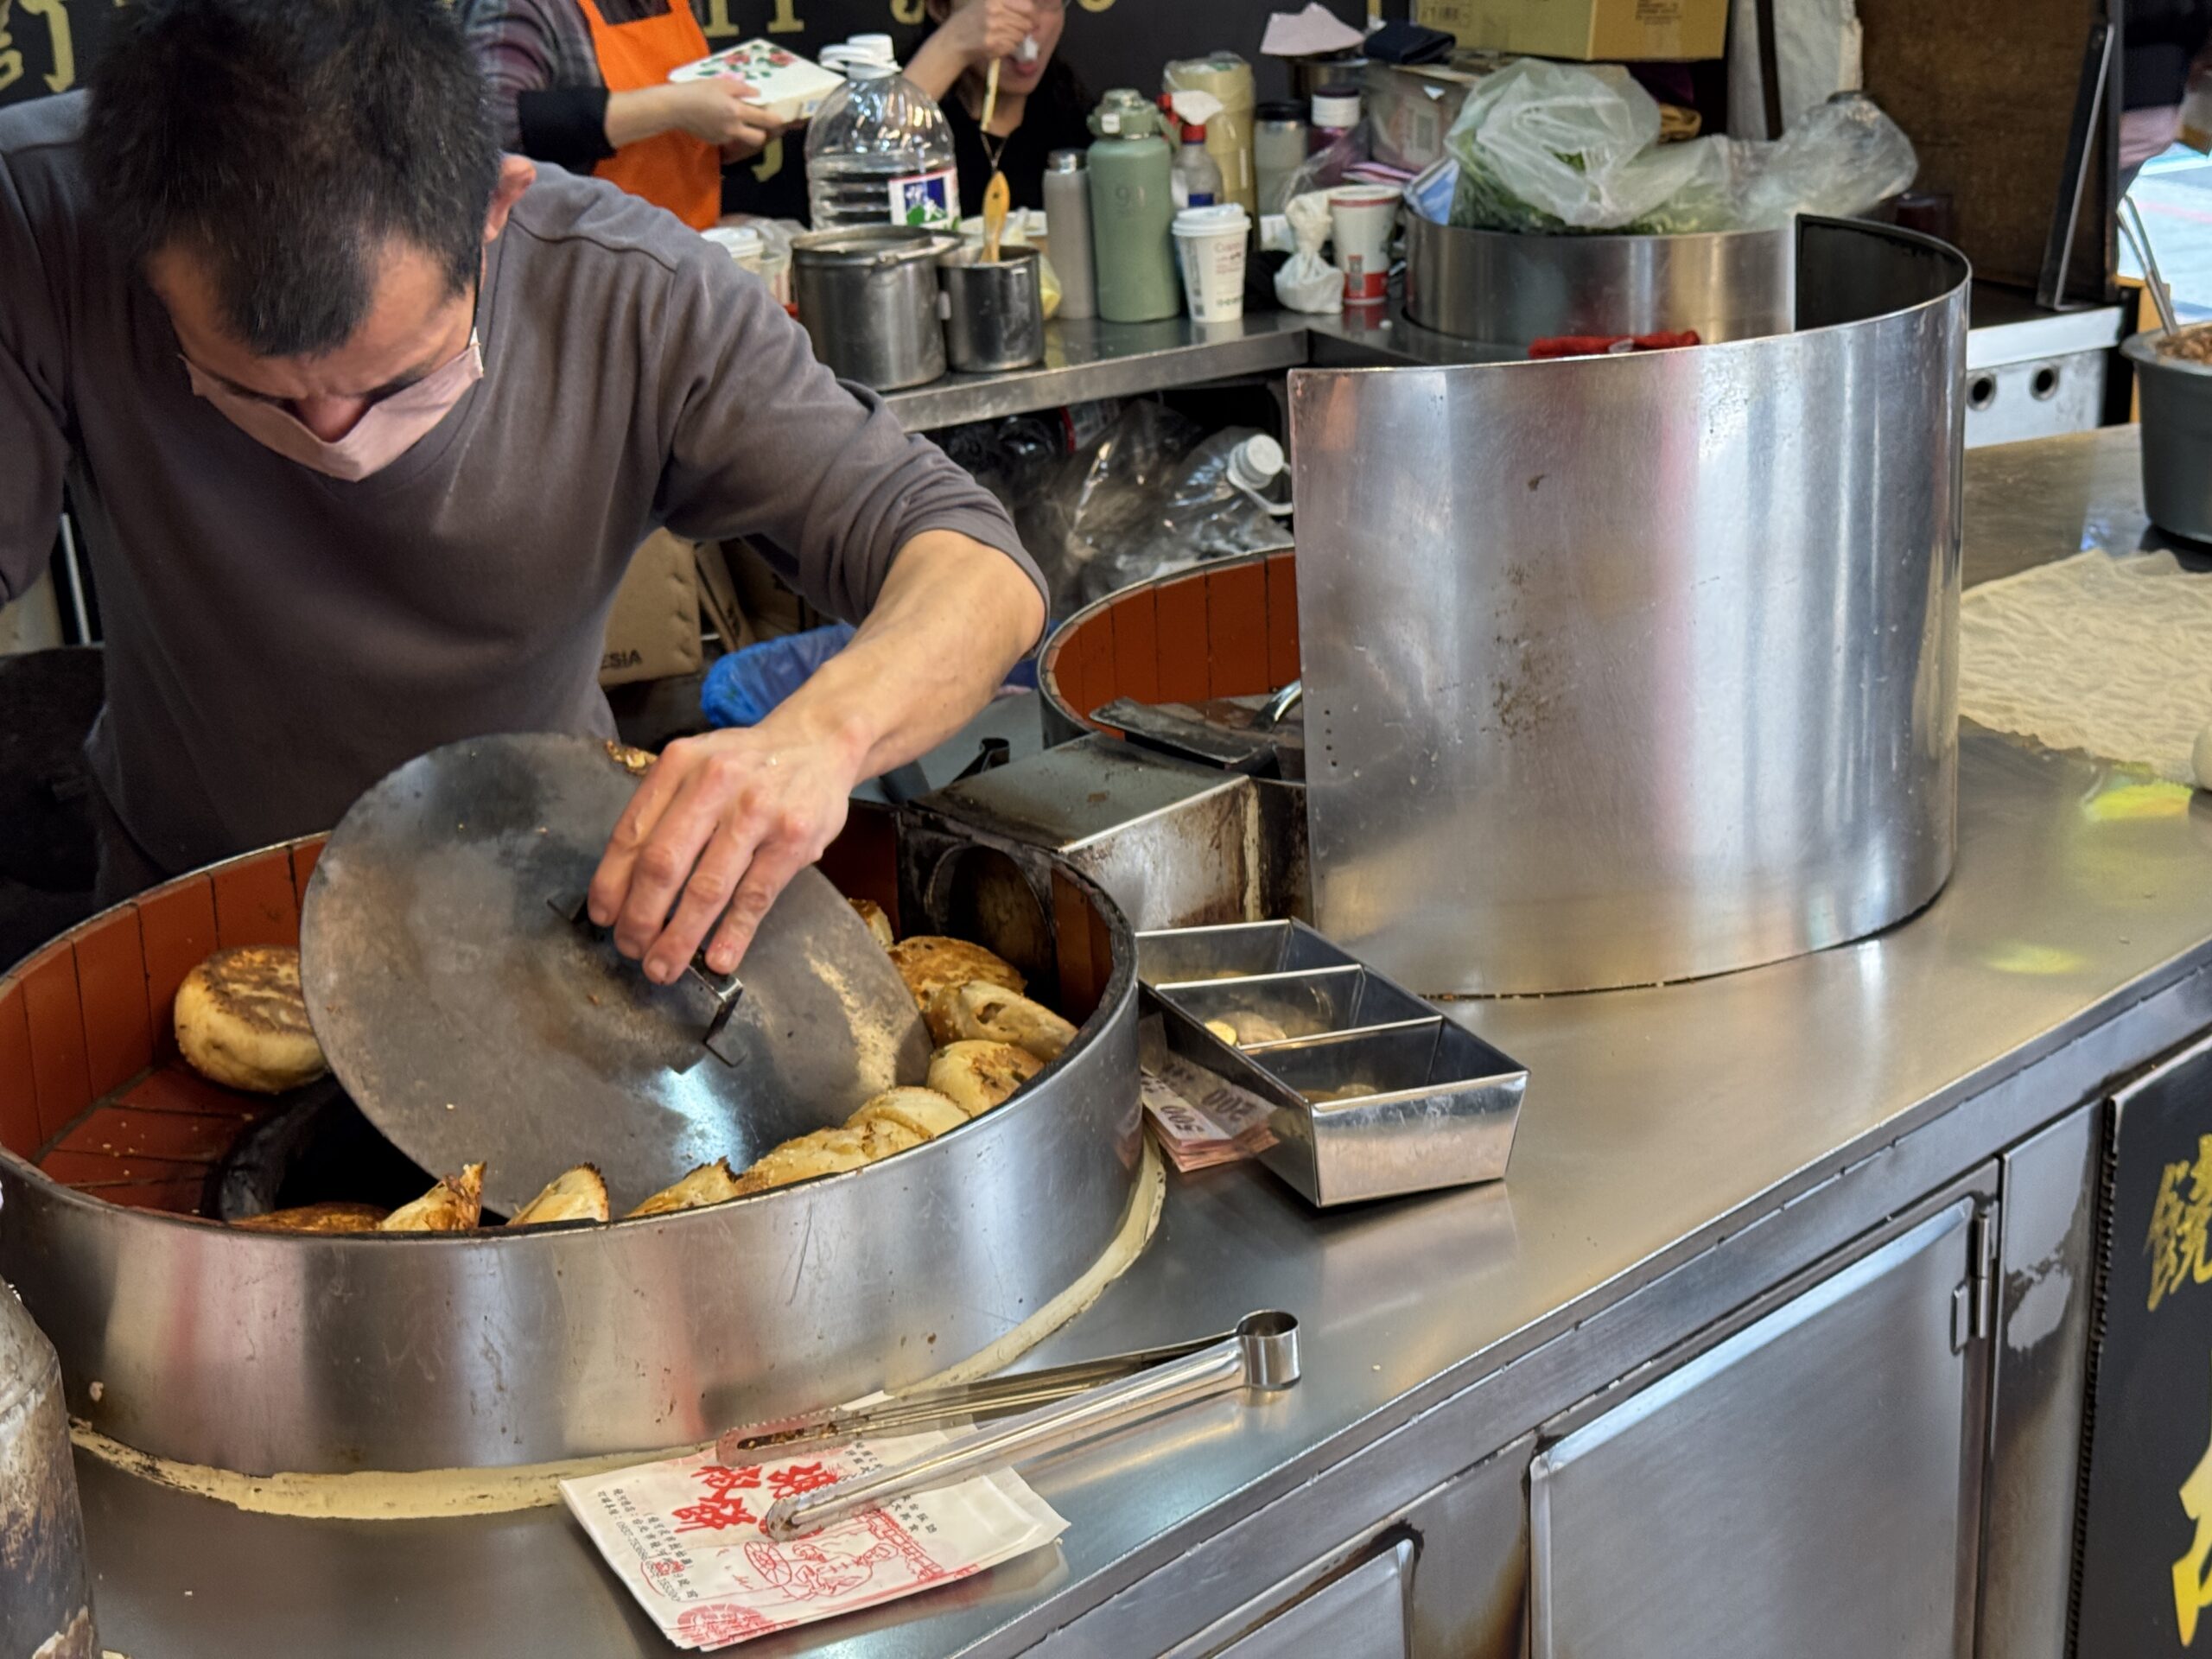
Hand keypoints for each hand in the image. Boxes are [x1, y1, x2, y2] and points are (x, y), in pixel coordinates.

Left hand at [587, 723, 859, 982]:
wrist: (818, 742)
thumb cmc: (748, 766)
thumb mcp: (698, 767)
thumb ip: (665, 811)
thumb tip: (624, 885)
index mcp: (679, 764)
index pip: (632, 833)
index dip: (611, 884)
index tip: (603, 918)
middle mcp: (714, 782)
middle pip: (662, 864)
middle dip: (640, 918)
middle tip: (631, 949)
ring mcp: (757, 811)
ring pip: (707, 888)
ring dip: (680, 937)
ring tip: (664, 967)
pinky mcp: (792, 839)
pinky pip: (755, 896)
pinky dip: (733, 933)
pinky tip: (717, 959)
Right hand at [659, 81, 785, 150]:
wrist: (675, 107)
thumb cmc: (697, 90)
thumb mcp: (722, 83)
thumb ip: (742, 89)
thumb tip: (757, 94)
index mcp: (737, 111)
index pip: (766, 120)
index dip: (777, 121)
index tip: (782, 119)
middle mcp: (733, 128)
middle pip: (759, 139)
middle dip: (763, 132)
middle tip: (761, 122)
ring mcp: (724, 137)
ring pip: (744, 139)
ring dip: (747, 132)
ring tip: (740, 119)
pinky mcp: (715, 141)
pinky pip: (731, 138)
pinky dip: (732, 131)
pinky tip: (722, 120)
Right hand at [937, 0, 1037, 69]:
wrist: (954, 39)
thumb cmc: (972, 19)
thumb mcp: (986, 2)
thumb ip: (1007, 3)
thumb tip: (1032, 10)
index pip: (1028, 7)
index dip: (1032, 16)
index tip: (1030, 20)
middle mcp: (996, 11)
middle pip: (1026, 24)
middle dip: (1023, 29)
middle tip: (1013, 31)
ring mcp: (994, 28)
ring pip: (1020, 36)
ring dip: (1015, 39)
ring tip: (1002, 37)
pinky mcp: (993, 44)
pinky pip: (1012, 47)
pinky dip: (1008, 48)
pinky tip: (997, 44)